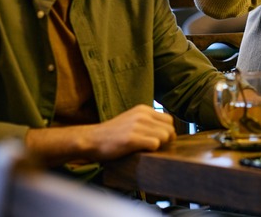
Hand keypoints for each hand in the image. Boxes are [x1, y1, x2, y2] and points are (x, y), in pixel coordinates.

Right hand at [25, 104, 176, 165]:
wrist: (91, 139)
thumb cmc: (112, 134)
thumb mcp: (132, 120)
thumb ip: (148, 122)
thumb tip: (168, 133)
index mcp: (143, 109)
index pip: (169, 120)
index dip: (166, 132)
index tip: (158, 140)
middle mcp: (142, 115)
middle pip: (170, 129)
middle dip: (165, 141)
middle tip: (152, 147)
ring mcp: (137, 126)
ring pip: (165, 137)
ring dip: (158, 146)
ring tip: (145, 148)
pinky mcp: (131, 138)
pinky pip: (155, 144)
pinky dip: (151, 150)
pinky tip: (140, 151)